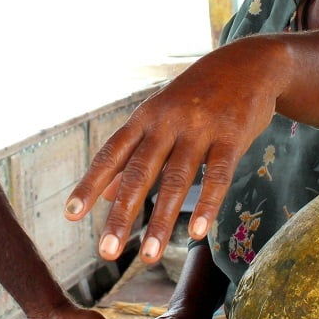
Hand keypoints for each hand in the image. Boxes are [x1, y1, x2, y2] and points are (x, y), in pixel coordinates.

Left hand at [64, 38, 283, 263]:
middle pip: (139, 173)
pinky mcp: (232, 134)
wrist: (248, 63)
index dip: (91, 185)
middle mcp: (167, 122)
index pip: (111, 154)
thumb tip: (107, 193)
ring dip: (162, 222)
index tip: (71, 215)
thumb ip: (135, 152)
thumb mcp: (161, 115)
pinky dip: (207, 205)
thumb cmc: (198, 95)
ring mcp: (200, 127)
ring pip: (176, 180)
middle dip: (122, 214)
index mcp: (146, 118)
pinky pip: (218, 175)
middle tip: (107, 252)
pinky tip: (197, 234)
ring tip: (149, 256)